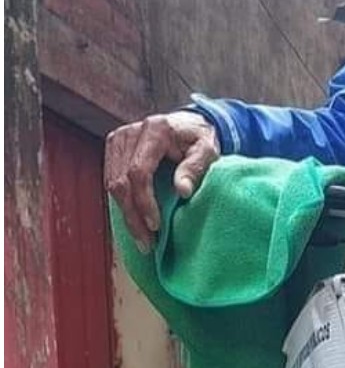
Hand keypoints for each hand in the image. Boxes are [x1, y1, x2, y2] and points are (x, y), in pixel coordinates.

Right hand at [105, 111, 219, 252]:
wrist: (189, 124)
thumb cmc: (200, 138)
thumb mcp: (208, 150)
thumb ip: (196, 167)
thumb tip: (183, 191)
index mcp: (154, 130)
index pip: (139, 172)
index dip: (144, 201)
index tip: (155, 225)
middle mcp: (129, 134)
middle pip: (120, 181)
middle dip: (132, 215)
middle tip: (147, 243)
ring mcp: (117, 141)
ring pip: (112, 185)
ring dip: (126, 214)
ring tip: (142, 238)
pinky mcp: (113, 150)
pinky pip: (111, 182)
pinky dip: (123, 204)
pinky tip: (135, 221)